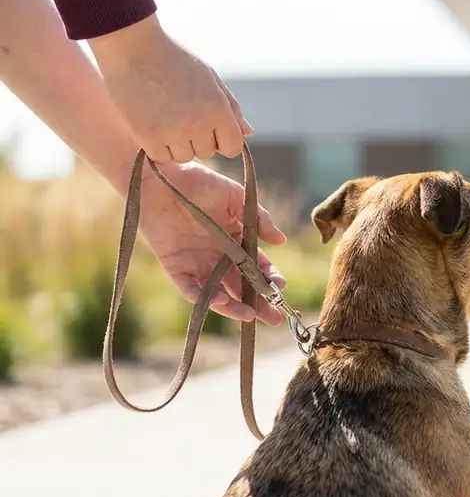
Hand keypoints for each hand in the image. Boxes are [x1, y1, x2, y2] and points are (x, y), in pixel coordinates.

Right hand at [88, 15, 251, 163]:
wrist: (133, 48)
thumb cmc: (175, 61)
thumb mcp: (210, 79)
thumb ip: (231, 108)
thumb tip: (248, 132)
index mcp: (219, 109)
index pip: (232, 148)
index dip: (223, 140)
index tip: (210, 128)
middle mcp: (199, 124)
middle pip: (207, 152)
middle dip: (198, 138)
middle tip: (181, 113)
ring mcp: (173, 132)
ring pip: (184, 156)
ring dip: (177, 144)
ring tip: (166, 116)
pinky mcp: (148, 137)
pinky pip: (161, 157)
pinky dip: (158, 146)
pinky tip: (152, 124)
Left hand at [138, 160, 286, 325]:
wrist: (160, 177)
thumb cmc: (199, 181)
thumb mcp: (235, 197)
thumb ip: (259, 219)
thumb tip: (281, 241)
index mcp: (236, 240)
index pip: (257, 266)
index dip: (269, 278)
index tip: (280, 287)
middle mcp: (218, 256)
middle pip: (241, 286)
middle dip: (259, 304)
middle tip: (274, 319)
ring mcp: (197, 263)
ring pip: (219, 293)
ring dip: (234, 307)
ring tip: (250, 317)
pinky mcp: (175, 266)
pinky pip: (190, 288)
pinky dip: (205, 297)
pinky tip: (222, 301)